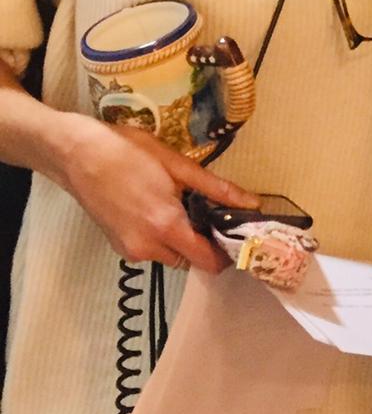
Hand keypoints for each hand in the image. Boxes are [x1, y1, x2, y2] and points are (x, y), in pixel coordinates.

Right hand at [55, 116, 259, 272]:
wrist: (77, 154)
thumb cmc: (127, 152)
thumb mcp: (177, 164)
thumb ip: (216, 188)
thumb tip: (251, 203)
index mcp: (166, 226)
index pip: (208, 260)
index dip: (226, 252)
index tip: (237, 234)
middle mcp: (147, 247)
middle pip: (190, 261)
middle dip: (204, 244)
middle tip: (211, 214)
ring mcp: (129, 250)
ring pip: (170, 257)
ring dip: (181, 240)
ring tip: (181, 206)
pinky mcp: (118, 247)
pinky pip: (151, 250)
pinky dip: (161, 237)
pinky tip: (157, 209)